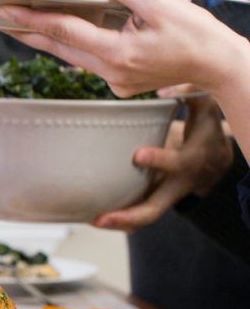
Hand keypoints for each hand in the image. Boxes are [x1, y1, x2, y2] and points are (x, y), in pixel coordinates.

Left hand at [0, 0, 247, 97]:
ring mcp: (115, 81)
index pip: (65, 32)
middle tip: (2, 20)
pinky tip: (65, 35)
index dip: (34, 19)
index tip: (8, 11)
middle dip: (30, 33)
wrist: (219, 66)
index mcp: (118, 53)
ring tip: (23, 26)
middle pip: (60, 49)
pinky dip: (76, 47)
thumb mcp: (159, 3)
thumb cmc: (196, 35)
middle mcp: (111, 72)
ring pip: (73, 57)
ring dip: (49, 40)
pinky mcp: (121, 83)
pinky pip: (90, 62)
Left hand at [93, 97, 233, 230]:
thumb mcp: (205, 109)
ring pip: (145, 216)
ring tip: (94, 221)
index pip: (177, 163)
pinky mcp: (154, 200)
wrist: (216, 160)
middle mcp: (178, 184)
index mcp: (192, 159)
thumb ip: (189, 93)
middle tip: (104, 216)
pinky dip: (119, 220)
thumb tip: (164, 87)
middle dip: (132, 213)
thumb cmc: (205, 129)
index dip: (160, 160)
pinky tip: (92, 218)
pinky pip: (137, 216)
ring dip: (120, 222)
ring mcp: (165, 196)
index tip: (137, 155)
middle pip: (156, 207)